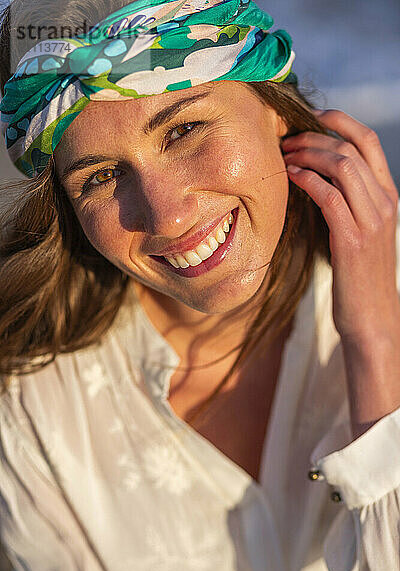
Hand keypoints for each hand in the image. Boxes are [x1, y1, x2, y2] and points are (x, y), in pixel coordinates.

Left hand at [281, 109, 399, 343]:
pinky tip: (291, 177)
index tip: (312, 116)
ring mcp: (372, 221)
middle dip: (314, 136)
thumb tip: (314, 177)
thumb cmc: (359, 276)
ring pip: (342, 167)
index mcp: (388, 195)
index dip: (340, 120)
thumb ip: (347, 203)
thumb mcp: (361, 232)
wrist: (372, 317)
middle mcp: (385, 202)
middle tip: (286, 141)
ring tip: (284, 156)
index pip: (368, 141)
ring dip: (308, 155)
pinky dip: (308, 180)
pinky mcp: (353, 240)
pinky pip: (330, 197)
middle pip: (351, 148)